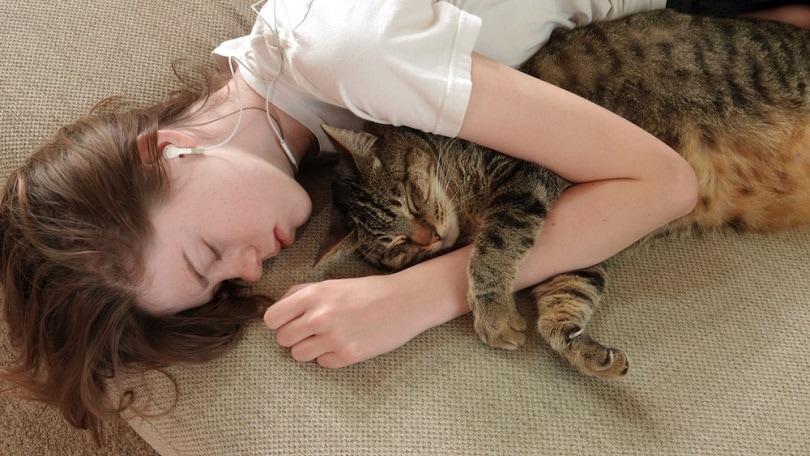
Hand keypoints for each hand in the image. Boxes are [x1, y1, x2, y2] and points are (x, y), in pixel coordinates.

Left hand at [263, 275, 430, 367]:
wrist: (404, 301)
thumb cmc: (367, 291)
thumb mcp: (331, 284)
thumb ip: (302, 293)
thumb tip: (279, 306)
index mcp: (312, 295)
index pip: (272, 319)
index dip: (279, 321)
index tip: (290, 321)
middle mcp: (319, 317)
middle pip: (282, 339)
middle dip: (294, 335)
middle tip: (311, 330)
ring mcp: (333, 338)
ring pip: (298, 354)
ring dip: (309, 348)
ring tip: (327, 337)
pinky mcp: (348, 356)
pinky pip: (322, 363)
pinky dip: (330, 356)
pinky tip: (344, 342)